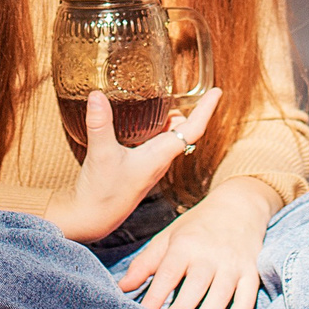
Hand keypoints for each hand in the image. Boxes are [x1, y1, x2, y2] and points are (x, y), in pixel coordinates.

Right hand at [43, 88, 223, 243]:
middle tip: (180, 89)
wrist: (91, 219)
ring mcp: (150, 164)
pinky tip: (137, 122)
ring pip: (168, 136)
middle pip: (182, 129)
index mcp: (160, 155)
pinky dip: (152, 127)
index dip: (206, 109)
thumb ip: (100, 123)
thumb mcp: (101, 154)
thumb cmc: (102, 193)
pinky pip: (154, 143)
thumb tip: (97, 95)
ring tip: (159, 99)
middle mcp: (160, 159)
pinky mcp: (138, 167)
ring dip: (168, 118)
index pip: (193, 129)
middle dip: (185, 108)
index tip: (217, 91)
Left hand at [118, 177, 276, 308]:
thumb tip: (122, 288)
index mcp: (186, 244)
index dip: (156, 296)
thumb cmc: (196, 227)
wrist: (238, 207)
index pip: (168, 273)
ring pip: (221, 295)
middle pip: (196, 286)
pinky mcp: (251, 273)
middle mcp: (210, 255)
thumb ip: (145, 263)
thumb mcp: (168, 237)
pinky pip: (246, 299)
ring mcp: (233, 265)